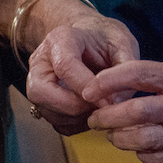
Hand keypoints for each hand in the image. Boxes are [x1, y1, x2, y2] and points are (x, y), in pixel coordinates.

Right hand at [25, 13, 139, 136]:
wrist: (91, 38)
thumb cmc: (106, 38)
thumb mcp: (122, 41)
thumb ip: (125, 66)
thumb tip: (116, 101)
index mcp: (60, 39)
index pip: (64, 65)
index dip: (85, 86)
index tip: (106, 99)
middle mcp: (41, 62)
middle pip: (41, 92)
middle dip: (73, 106)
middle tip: (101, 107)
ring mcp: (38, 83)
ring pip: (47, 111)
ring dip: (77, 117)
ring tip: (102, 108)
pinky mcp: (44, 102)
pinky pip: (56, 122)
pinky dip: (77, 124)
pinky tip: (94, 112)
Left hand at [84, 60, 162, 162]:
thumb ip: (160, 80)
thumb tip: (117, 87)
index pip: (138, 73)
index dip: (109, 80)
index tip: (89, 88)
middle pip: (135, 110)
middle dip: (106, 116)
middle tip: (94, 118)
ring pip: (141, 138)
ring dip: (119, 138)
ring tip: (113, 135)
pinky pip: (156, 159)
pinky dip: (141, 154)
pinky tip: (140, 148)